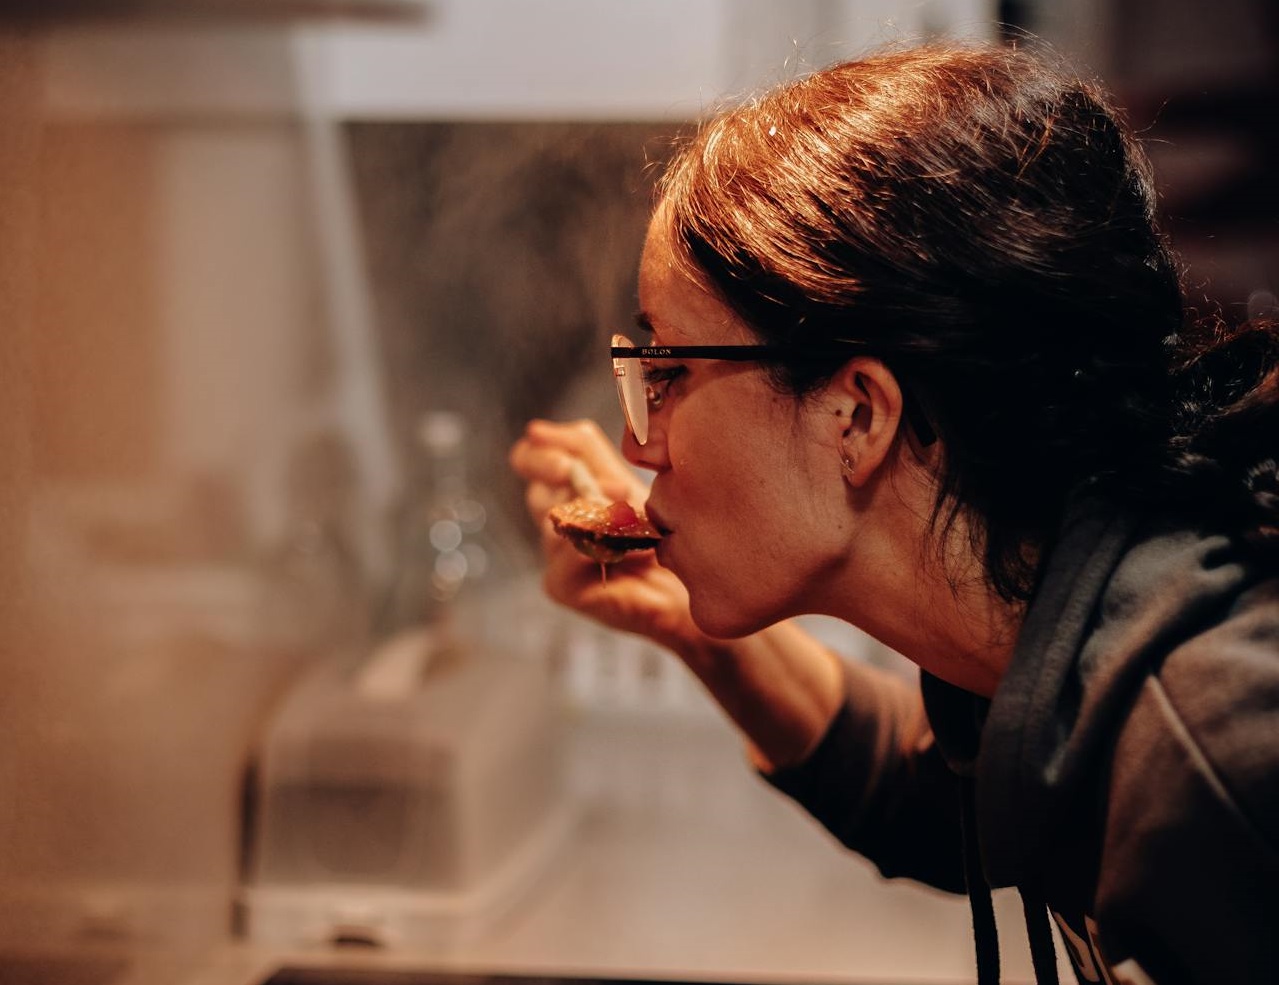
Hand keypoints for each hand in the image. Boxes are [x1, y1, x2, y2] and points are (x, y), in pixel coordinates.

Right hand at [509, 418, 695, 647]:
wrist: (687, 585)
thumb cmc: (656, 534)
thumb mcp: (622, 481)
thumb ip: (586, 451)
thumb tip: (537, 430)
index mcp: (566, 490)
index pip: (529, 459)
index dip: (538, 452)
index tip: (563, 454)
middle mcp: (554, 521)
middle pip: (537, 487)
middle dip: (554, 469)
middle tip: (572, 470)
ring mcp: (554, 555)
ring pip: (555, 519)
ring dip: (594, 510)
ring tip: (631, 517)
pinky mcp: (562, 584)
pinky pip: (566, 555)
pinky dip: (598, 546)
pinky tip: (629, 550)